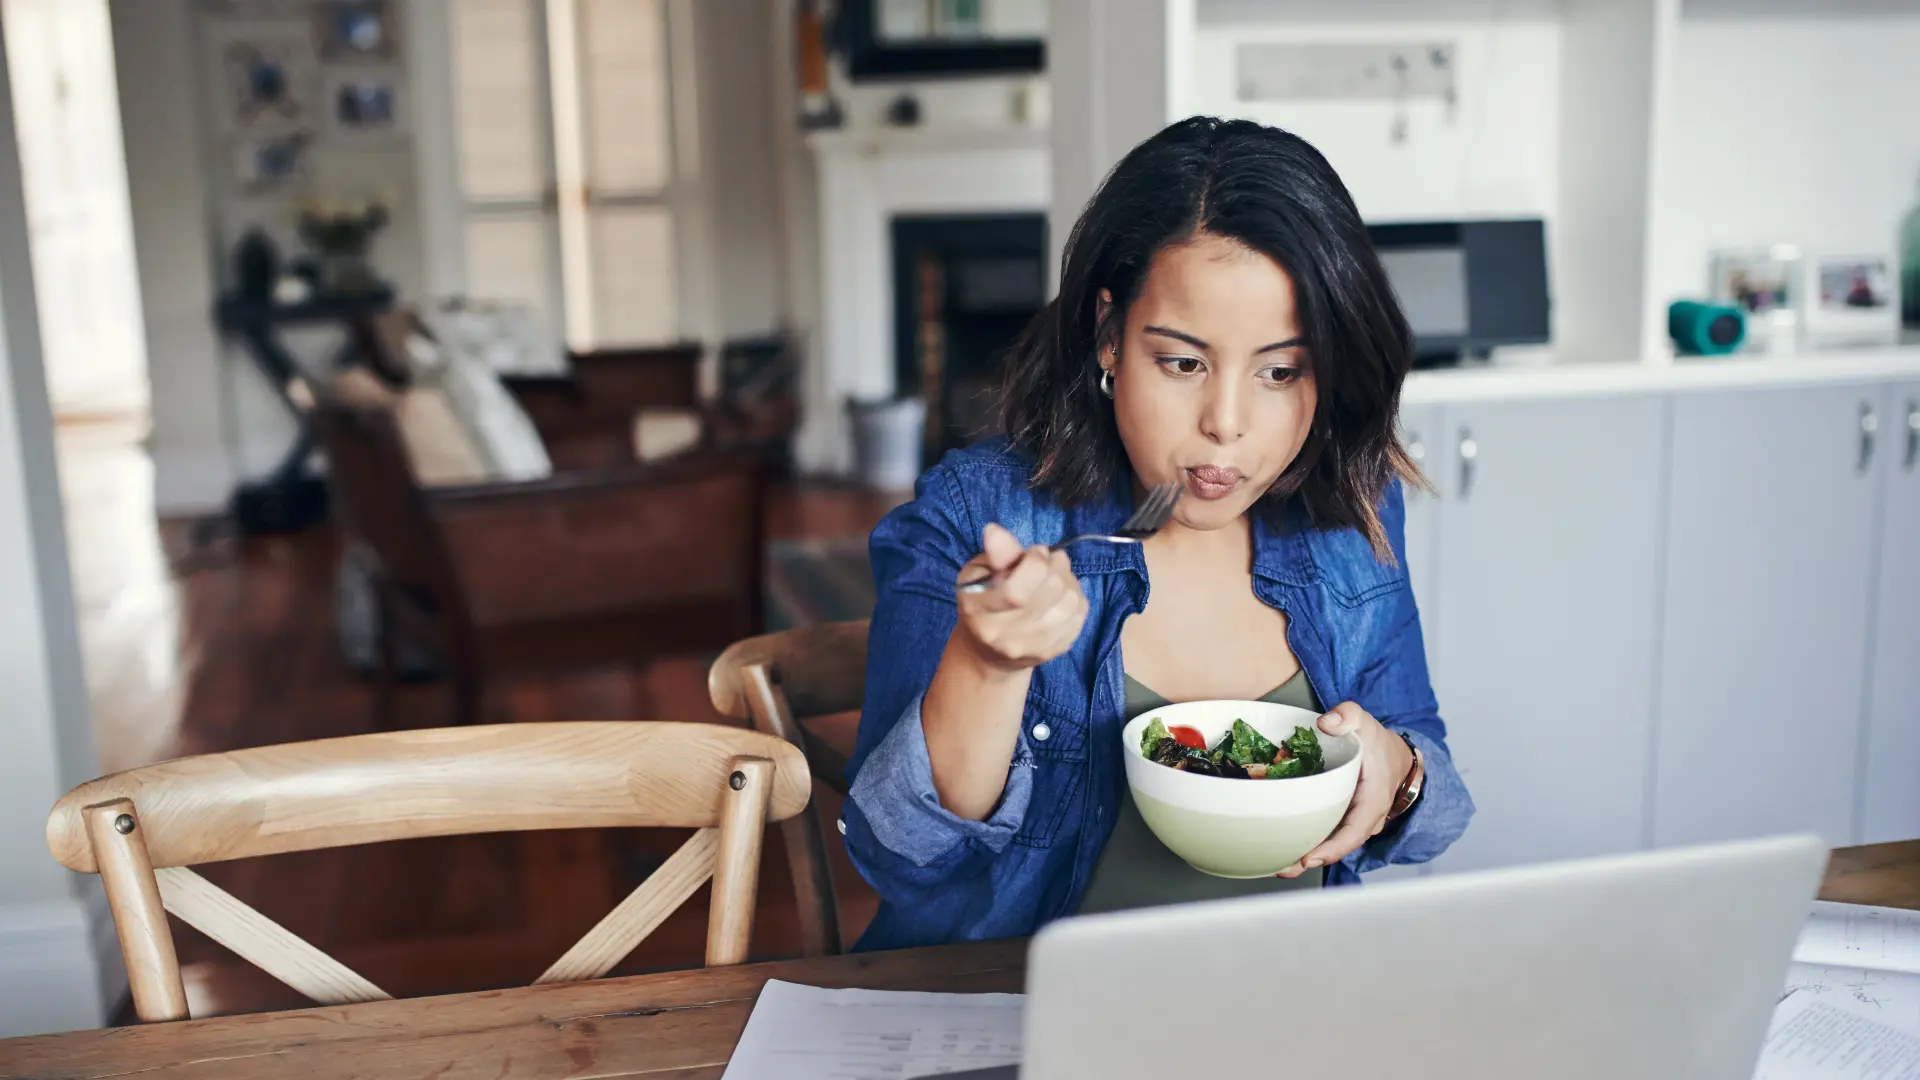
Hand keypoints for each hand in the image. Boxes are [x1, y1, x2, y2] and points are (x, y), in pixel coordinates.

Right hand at [952, 523, 1088, 671]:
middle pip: (1051, 591)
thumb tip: (995, 531)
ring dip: (1067, 580)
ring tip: (1054, 576)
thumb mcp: (978, 574)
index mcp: (980, 615)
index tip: (1032, 554)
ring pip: (1070, 602)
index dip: (1035, 561)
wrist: (990, 653)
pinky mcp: (1056, 651)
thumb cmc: (982, 602)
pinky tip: (1060, 594)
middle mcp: (1007, 638)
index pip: (1018, 590)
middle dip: (1053, 566)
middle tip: (1044, 562)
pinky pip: (1079, 614)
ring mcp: (1035, 649)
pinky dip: (1075, 596)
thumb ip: (994, 555)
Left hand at [1276, 701, 1415, 878]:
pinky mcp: (1342, 821)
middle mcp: (1364, 820)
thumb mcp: (1365, 723)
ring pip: (1331, 846)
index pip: (1354, 832)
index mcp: (1372, 802)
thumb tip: (1325, 723)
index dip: (1333, 848)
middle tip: (1281, 868)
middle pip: (1338, 847)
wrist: (1395, 758)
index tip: (1309, 857)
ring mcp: (1353, 823)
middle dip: (1309, 860)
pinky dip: (1307, 845)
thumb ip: (1348, 716)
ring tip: (1275, 866)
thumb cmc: (1378, 743)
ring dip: (1305, 858)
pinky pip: (1327, 836)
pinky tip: (1283, 849)